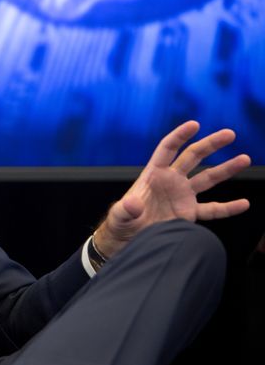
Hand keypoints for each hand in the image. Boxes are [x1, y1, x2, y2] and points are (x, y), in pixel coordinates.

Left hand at [94, 121, 249, 257]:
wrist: (129, 240)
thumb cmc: (120, 223)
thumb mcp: (119, 216)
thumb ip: (126, 209)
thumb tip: (134, 204)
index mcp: (153, 175)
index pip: (167, 149)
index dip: (179, 136)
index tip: (194, 124)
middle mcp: (171, 181)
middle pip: (193, 157)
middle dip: (210, 144)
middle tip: (229, 134)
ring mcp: (182, 196)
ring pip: (208, 179)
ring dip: (226, 169)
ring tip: (245, 158)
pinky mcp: (189, 213)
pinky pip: (212, 209)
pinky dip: (228, 208)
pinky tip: (244, 203)